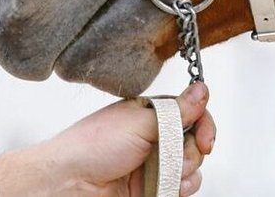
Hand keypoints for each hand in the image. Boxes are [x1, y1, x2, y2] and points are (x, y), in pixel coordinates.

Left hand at [0, 81, 215, 195]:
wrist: (68, 183)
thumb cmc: (92, 147)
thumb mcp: (140, 122)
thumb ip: (178, 110)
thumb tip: (202, 88)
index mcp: (152, 114)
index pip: (193, 114)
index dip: (204, 126)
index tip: (206, 140)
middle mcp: (156, 138)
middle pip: (196, 142)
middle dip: (192, 152)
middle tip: (176, 158)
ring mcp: (155, 164)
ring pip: (193, 168)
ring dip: (186, 173)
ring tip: (166, 174)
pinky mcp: (153, 187)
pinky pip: (182, 188)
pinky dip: (180, 189)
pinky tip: (167, 188)